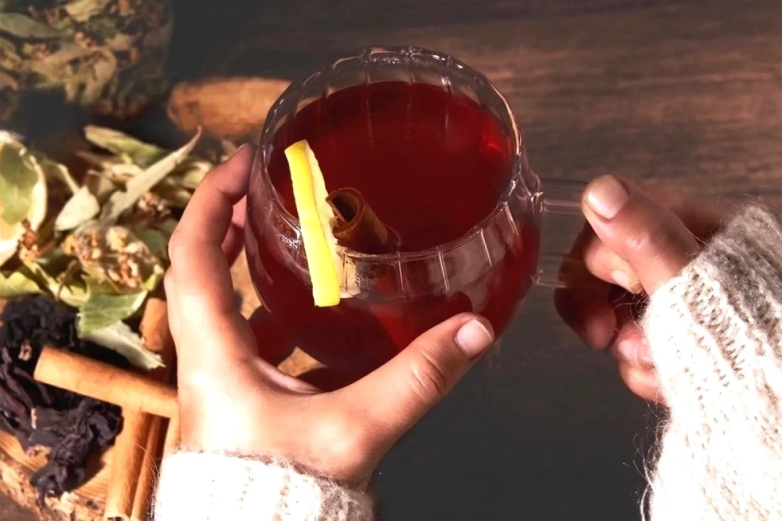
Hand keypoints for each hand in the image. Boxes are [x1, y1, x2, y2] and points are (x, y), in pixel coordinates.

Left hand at [164, 145, 494, 485]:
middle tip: (263, 191)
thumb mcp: (356, 427)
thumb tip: (472, 331)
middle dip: (227, 223)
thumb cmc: (284, 491)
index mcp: (214, 355)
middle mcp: (206, 362)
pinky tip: (308, 316)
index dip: (211, 200)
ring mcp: (220, 383)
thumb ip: (417, 378)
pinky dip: (269, 318)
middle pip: (197, 272)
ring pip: (218, 308)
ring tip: (283, 239)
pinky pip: (246, 343)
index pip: (191, 256)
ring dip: (243, 269)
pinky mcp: (240, 402)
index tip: (242, 164)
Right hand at [555, 176, 732, 401]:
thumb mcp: (696, 287)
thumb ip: (646, 238)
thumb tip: (600, 192)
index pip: (618, 214)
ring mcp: (685, 301)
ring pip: (620, 311)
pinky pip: (640, 347)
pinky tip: (668, 384)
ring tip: (656, 368)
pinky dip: (647, 371)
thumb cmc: (757, 344)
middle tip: (603, 336)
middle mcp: (691, 258)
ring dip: (628, 347)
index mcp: (702, 225)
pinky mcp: (684, 340)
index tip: (606, 290)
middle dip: (604, 307)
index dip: (597, 256)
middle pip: (609, 264)